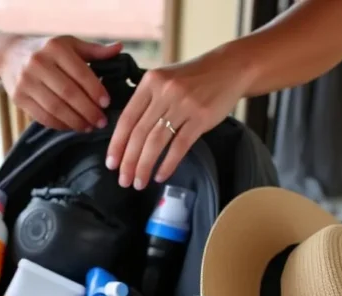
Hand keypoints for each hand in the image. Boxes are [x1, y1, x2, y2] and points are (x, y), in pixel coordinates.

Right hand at [0, 35, 121, 131]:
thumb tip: (119, 49)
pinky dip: (60, 125)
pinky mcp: (18, 98)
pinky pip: (43, 116)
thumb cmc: (48, 50)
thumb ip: (94, 50)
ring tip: (89, 127)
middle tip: (102, 121)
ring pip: (55, 108)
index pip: (80, 73)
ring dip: (75, 121)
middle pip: (68, 93)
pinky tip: (72, 127)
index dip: (95, 90)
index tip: (107, 103)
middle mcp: (38, 63)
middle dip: (88, 110)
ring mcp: (26, 81)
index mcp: (55, 48)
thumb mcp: (69, 44)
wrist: (10, 55)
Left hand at [106, 54, 245, 188]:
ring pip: (157, 142)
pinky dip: (168, 163)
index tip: (111, 163)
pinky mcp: (201, 117)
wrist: (230, 68)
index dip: (117, 144)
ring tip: (139, 182)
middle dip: (128, 161)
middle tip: (123, 179)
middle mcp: (165, 92)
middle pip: (139, 133)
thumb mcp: (166, 79)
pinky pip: (179, 145)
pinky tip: (160, 175)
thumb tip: (127, 135)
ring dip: (145, 166)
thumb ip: (147, 100)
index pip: (127, 118)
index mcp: (151, 82)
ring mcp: (184, 104)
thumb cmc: (195, 77)